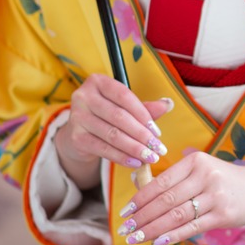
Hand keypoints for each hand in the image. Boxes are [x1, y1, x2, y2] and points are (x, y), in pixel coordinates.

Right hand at [54, 73, 172, 188]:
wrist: (78, 133)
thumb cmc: (106, 115)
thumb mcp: (124, 107)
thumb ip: (144, 107)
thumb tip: (168, 104)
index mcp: (98, 82)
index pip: (124, 96)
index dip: (144, 114)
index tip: (158, 132)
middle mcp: (83, 96)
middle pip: (119, 117)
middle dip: (142, 135)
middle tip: (159, 148)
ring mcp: (77, 117)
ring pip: (112, 134)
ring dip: (135, 148)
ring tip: (150, 157)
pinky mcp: (75, 137)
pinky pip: (103, 148)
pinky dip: (121, 157)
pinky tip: (135, 162)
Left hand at [116, 154, 244, 244]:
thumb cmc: (224, 180)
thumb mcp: (202, 170)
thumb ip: (175, 180)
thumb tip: (140, 193)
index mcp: (196, 161)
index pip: (162, 182)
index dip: (140, 198)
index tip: (126, 210)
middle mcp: (205, 176)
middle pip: (166, 200)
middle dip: (142, 217)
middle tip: (126, 228)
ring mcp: (215, 196)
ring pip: (176, 215)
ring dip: (152, 229)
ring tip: (136, 238)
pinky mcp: (223, 215)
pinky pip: (191, 227)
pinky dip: (172, 236)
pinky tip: (157, 241)